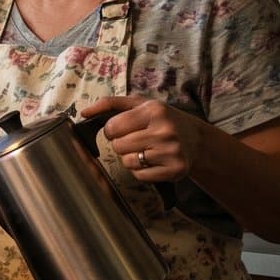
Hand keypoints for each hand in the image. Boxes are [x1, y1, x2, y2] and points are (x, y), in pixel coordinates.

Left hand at [83, 95, 205, 182]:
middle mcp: (165, 131)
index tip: (124, 128)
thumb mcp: (140, 104)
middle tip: (138, 139)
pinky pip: (140, 176)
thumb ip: (110, 104)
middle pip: (118, 146)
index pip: (112, 127)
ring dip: (131, 158)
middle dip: (122, 144)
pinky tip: (153, 160)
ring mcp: (172, 152)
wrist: (196, 139)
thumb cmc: (162, 120)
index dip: (112, 130)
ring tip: (147, 149)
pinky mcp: (175, 170)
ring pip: (127, 162)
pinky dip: (141, 171)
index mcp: (155, 111)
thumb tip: (84, 112)